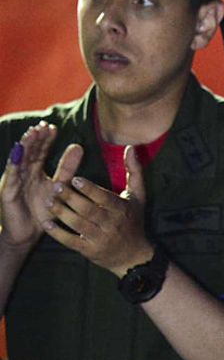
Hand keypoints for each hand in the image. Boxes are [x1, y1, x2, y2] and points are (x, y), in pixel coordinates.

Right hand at [0, 124, 81, 249]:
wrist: (28, 234)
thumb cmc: (43, 210)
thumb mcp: (59, 186)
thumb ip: (67, 167)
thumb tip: (78, 145)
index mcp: (34, 171)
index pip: (40, 151)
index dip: (45, 139)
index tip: (53, 127)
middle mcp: (23, 174)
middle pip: (29, 152)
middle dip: (35, 138)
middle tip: (42, 125)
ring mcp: (14, 182)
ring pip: (19, 160)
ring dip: (24, 146)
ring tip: (32, 133)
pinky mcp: (8, 192)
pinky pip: (11, 176)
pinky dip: (14, 163)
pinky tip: (18, 152)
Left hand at [44, 145, 153, 277]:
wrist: (133, 255)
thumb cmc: (134, 220)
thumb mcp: (138, 195)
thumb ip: (134, 171)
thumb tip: (130, 147)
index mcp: (122, 209)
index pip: (103, 198)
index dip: (88, 188)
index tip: (74, 178)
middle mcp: (112, 224)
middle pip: (88, 210)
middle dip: (71, 198)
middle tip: (56, 186)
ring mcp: (100, 239)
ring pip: (78, 224)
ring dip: (62, 213)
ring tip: (49, 201)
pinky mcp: (90, 251)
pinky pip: (71, 241)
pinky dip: (58, 233)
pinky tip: (47, 223)